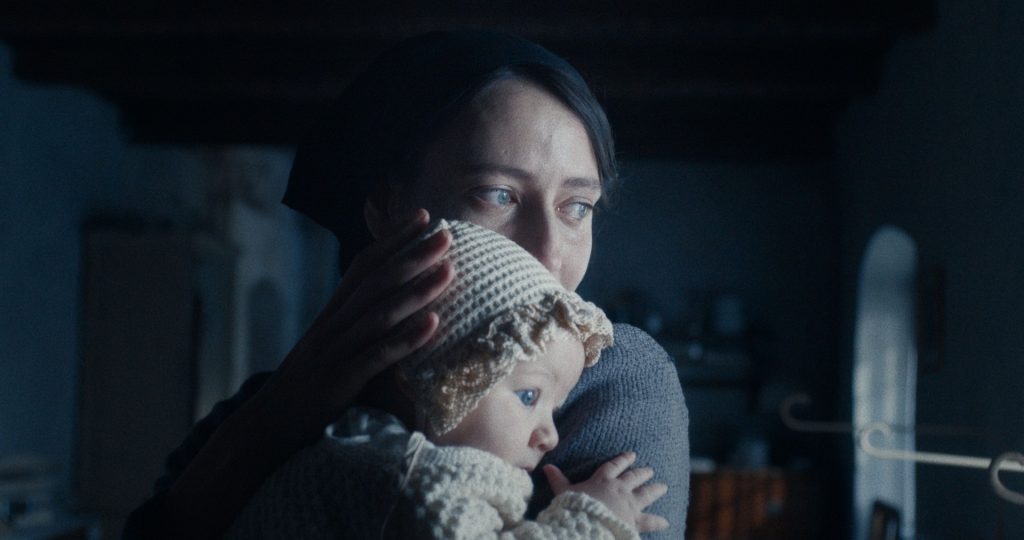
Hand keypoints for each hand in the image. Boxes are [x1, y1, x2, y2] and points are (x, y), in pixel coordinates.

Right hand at [254, 208, 453, 437]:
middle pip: (377, 281)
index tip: (424, 217)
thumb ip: (355, 324)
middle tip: (448, 234)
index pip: (364, 265)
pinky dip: (407, 339)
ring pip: (380, 313)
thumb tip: (391, 305)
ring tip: (449, 270)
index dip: (394, 240)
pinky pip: (378, 356)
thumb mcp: (329, 345)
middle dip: (413, 255)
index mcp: (332, 312)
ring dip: (417, 290)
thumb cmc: (307, 386)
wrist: (266, 424)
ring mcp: (335, 351)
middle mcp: (333, 324)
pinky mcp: (340, 381)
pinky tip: (434, 324)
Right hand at [544, 452, 668, 532]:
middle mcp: (619, 489)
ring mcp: (629, 504)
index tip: (632, 455)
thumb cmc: (574, 507)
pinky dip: (657, 521)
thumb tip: (546, 466)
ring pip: (646, 494)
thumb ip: (558, 480)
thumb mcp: (564, 492)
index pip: (614, 466)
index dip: (623, 460)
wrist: (587, 524)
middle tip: (650, 470)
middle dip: (642, 473)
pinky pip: (649, 521)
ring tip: (663, 486)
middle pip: (634, 478)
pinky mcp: (634, 520)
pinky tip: (666, 521)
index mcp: (603, 480)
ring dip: (654, 489)